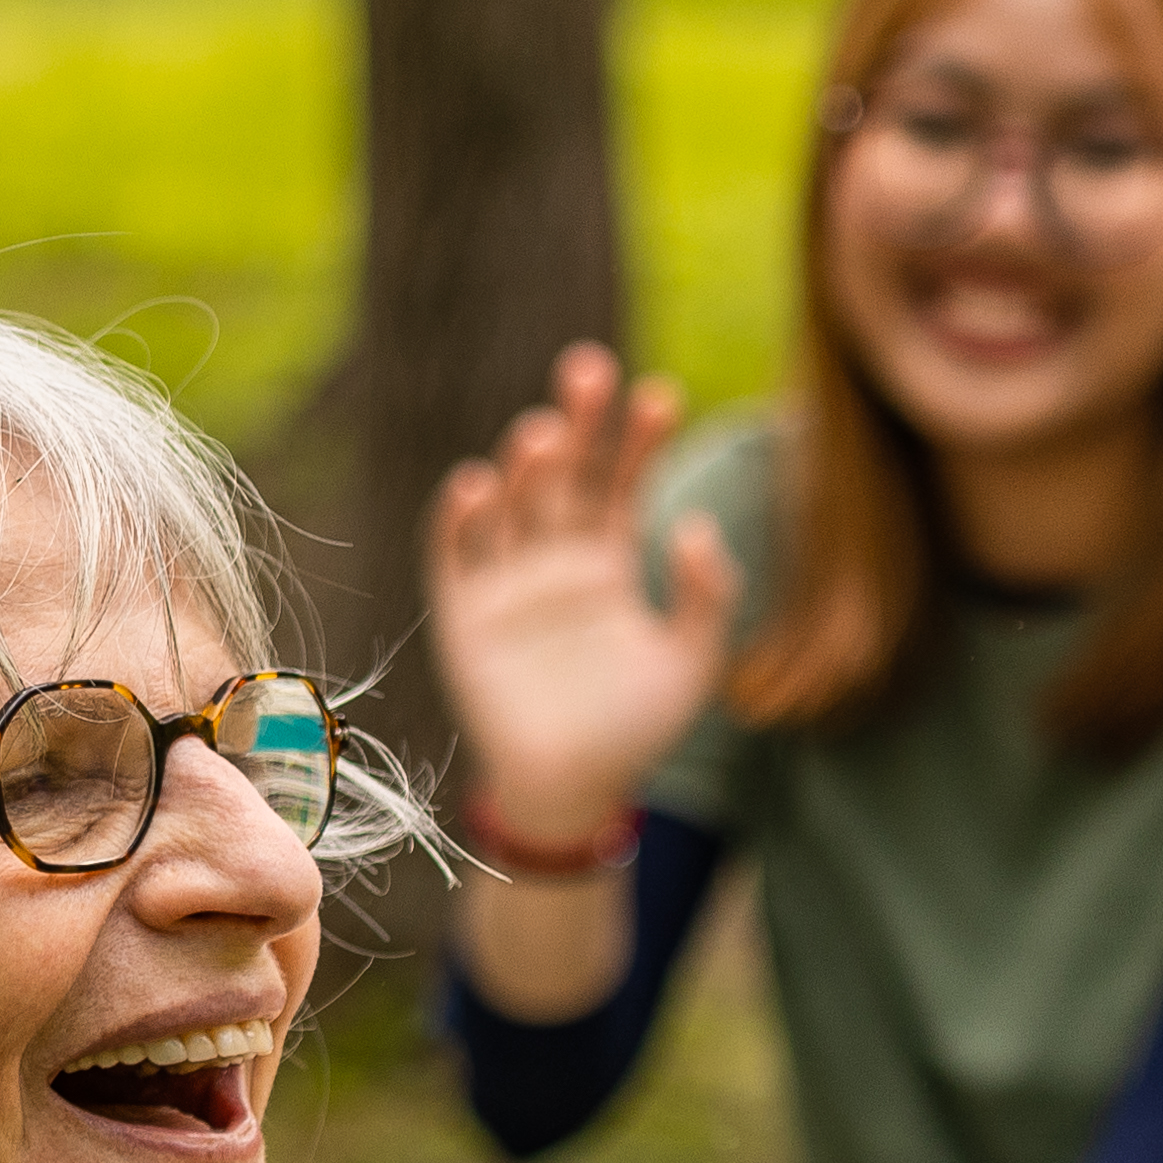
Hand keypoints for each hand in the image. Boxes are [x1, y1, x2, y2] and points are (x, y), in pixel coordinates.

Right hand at [427, 345, 738, 840]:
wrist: (575, 791)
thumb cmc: (634, 729)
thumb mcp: (691, 661)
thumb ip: (705, 595)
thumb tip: (690, 523)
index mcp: (606, 560)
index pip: (622, 481)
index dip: (638, 439)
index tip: (661, 396)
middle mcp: (553, 559)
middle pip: (564, 474)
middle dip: (577, 423)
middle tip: (591, 371)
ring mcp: (507, 583)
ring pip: (514, 506)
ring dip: (525, 467)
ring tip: (544, 434)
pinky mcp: (464, 615)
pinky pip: (457, 559)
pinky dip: (460, 522)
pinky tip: (479, 486)